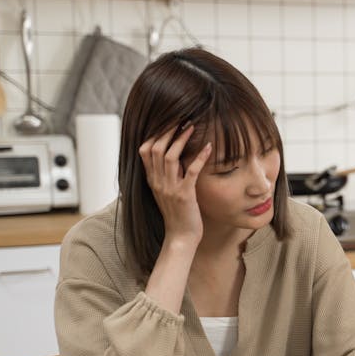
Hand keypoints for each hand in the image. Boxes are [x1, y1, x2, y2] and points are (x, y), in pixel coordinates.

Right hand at [138, 125, 212, 246]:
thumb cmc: (178, 214)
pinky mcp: (185, 195)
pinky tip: (209, 147)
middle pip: (156, 149)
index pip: (145, 150)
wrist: (181, 237)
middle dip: (168, 131)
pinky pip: (191, 172)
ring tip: (192, 126)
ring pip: (170, 157)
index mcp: (152, 180)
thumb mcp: (167, 191)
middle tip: (181, 118)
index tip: (168, 122)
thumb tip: (176, 155)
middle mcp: (158, 182)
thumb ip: (167, 174)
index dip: (155, 134)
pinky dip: (200, 157)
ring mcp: (170, 188)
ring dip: (182, 139)